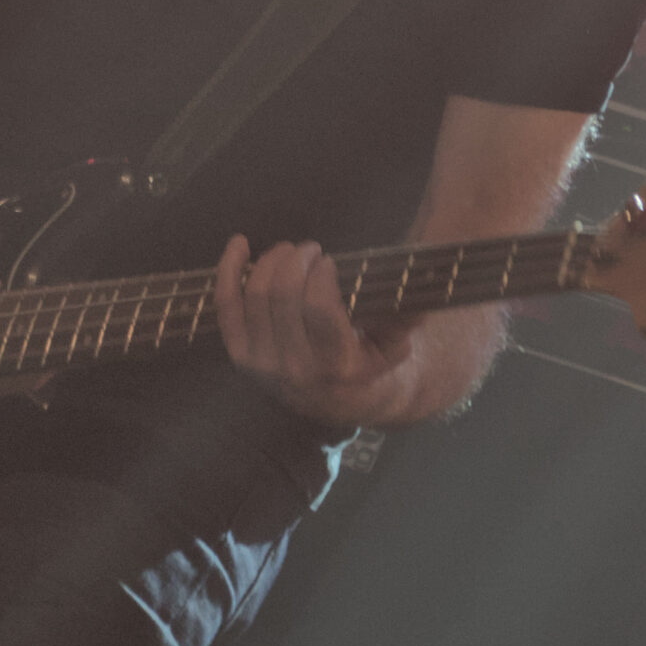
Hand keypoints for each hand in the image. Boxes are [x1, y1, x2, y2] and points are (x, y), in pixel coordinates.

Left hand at [214, 234, 417, 429]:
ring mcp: (262, 363)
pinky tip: (239, 244)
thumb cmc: (368, 361)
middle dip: (297, 259)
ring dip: (271, 260)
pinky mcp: (240, 355)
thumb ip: (404, 318)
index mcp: (336, 365)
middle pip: (283, 295)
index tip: (329, 262)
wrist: (338, 400)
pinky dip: (229, 270)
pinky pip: (226, 306)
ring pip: (256, 295)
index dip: (320, 275)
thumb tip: (418, 295)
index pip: (319, 310)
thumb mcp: (394, 345)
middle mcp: (295, 368)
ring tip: (290, 251)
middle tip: (312, 249)